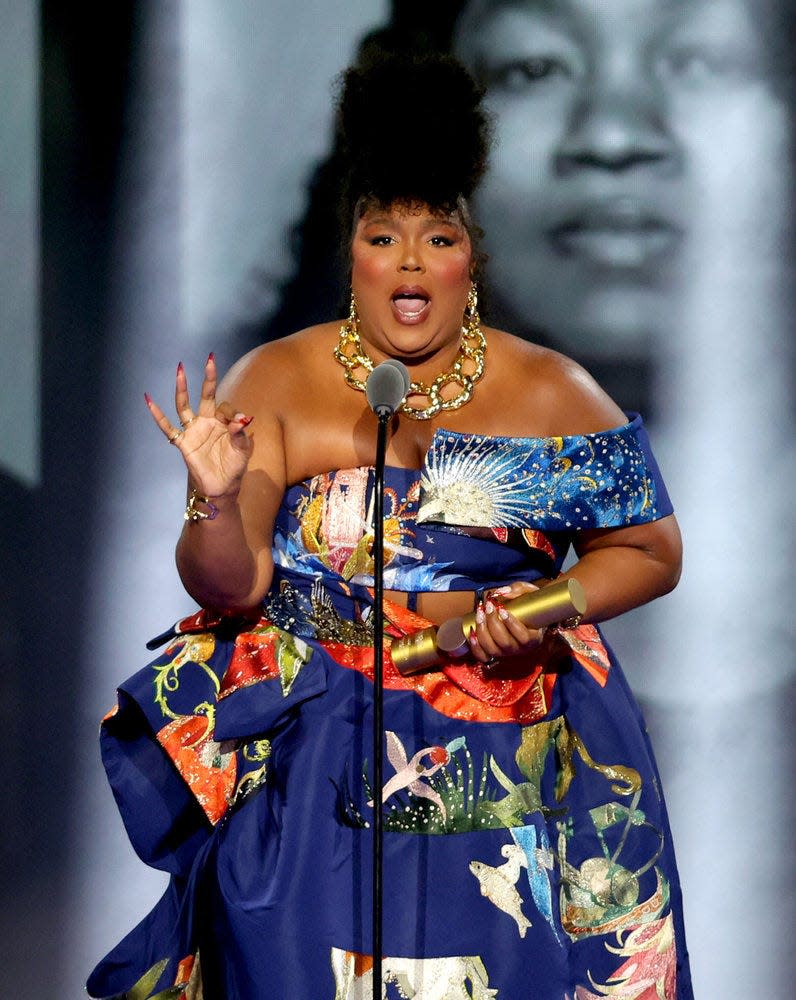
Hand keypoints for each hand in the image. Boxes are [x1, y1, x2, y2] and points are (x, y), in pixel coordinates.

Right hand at [145, 354, 253, 499]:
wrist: (222, 486)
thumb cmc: (233, 466)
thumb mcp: (243, 449)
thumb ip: (241, 433)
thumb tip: (243, 420)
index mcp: (223, 422)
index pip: (226, 407)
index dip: (233, 413)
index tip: (240, 423)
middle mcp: (206, 422)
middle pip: (205, 396)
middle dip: (208, 378)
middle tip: (210, 359)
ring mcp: (193, 431)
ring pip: (184, 406)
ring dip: (182, 388)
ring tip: (180, 370)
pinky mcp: (183, 443)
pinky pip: (168, 428)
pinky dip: (158, 415)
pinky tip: (149, 401)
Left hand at [468, 581, 544, 672]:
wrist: (527, 617)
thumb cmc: (530, 607)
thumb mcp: (530, 593)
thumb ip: (519, 589)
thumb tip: (502, 592)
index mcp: (533, 639)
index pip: (523, 637)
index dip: (511, 624)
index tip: (503, 610)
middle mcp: (519, 649)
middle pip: (504, 642)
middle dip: (493, 623)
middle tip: (489, 607)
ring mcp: (506, 653)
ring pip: (492, 649)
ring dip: (482, 631)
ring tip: (480, 614)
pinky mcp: (494, 653)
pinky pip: (483, 656)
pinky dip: (475, 646)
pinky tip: (473, 632)